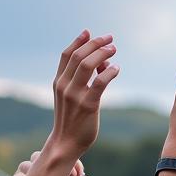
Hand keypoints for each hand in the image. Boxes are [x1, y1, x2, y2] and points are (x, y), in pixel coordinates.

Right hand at [48, 30, 118, 155]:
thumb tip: (101, 63)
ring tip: (113, 49)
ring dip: (102, 54)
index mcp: (58, 82)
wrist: (66, 143)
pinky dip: (109, 72)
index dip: (78, 41)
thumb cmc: (71, 120)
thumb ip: (82, 80)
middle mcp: (64, 86)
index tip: (89, 32)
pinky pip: (100, 82)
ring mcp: (75, 95)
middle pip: (78, 56)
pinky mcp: (88, 105)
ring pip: (87, 65)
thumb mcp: (71, 97)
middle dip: (95, 44)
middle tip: (110, 39)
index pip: (66, 55)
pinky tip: (116, 69)